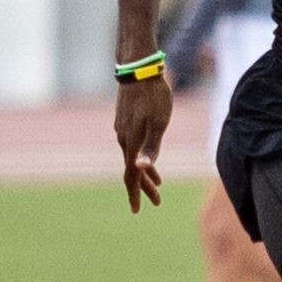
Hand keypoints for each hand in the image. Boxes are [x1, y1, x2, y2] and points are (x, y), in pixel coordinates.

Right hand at [114, 75, 170, 211]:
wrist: (139, 71)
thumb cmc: (154, 98)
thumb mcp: (158, 124)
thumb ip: (151, 148)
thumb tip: (141, 169)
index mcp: (132, 143)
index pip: (131, 177)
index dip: (135, 194)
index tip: (137, 210)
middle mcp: (123, 140)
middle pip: (131, 170)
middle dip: (143, 188)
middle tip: (156, 202)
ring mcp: (122, 130)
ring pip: (131, 157)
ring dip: (143, 172)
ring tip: (158, 182)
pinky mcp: (123, 121)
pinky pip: (131, 146)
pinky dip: (140, 157)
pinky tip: (146, 154)